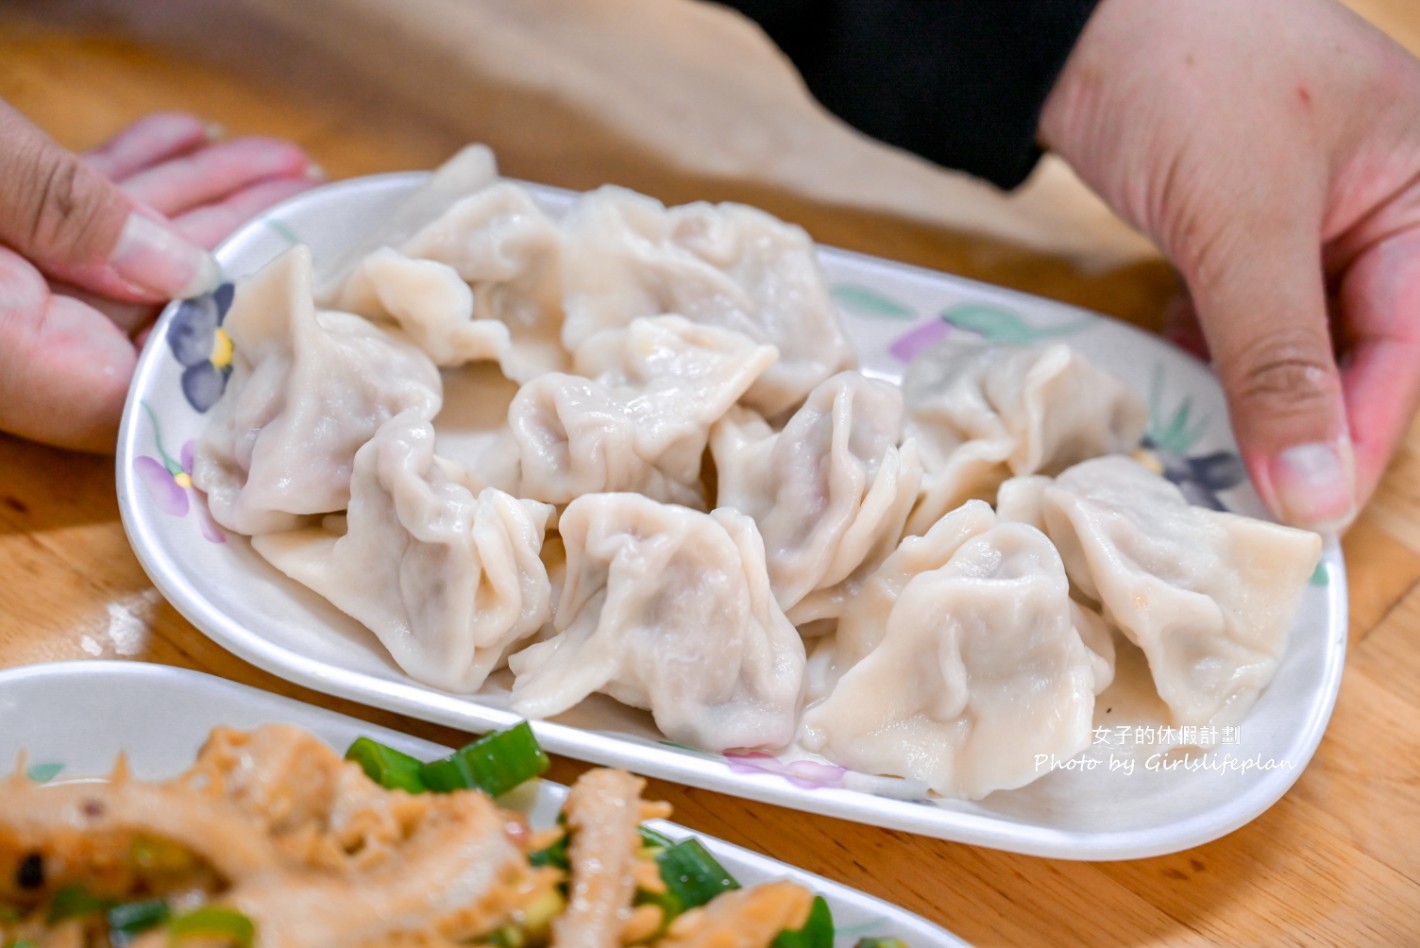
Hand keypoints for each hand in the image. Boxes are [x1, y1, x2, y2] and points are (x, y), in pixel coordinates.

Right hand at [0, 107, 318, 451]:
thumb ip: (74, 220)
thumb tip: (189, 269)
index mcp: (18, 354)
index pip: (154, 382)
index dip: (238, 342)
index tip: (306, 290)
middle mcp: (13, 339)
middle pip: (154, 303)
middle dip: (235, 238)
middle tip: (307, 194)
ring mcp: (3, 287)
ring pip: (118, 250)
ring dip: (195, 196)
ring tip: (273, 157)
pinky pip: (70, 220)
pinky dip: (128, 178)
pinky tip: (186, 135)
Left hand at [1040, 0, 1419, 532]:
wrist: (1067, 19)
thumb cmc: (1180, 76)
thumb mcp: (1243, 227)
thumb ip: (1279, 361)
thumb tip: (1315, 489)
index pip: (1409, 337)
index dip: (1361, 430)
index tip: (1310, 511)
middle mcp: (1376, 195)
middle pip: (1357, 340)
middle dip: (1299, 411)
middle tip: (1249, 489)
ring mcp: (1300, 204)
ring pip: (1291, 327)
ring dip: (1249, 380)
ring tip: (1207, 436)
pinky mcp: (1231, 213)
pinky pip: (1239, 301)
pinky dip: (1211, 337)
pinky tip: (1180, 356)